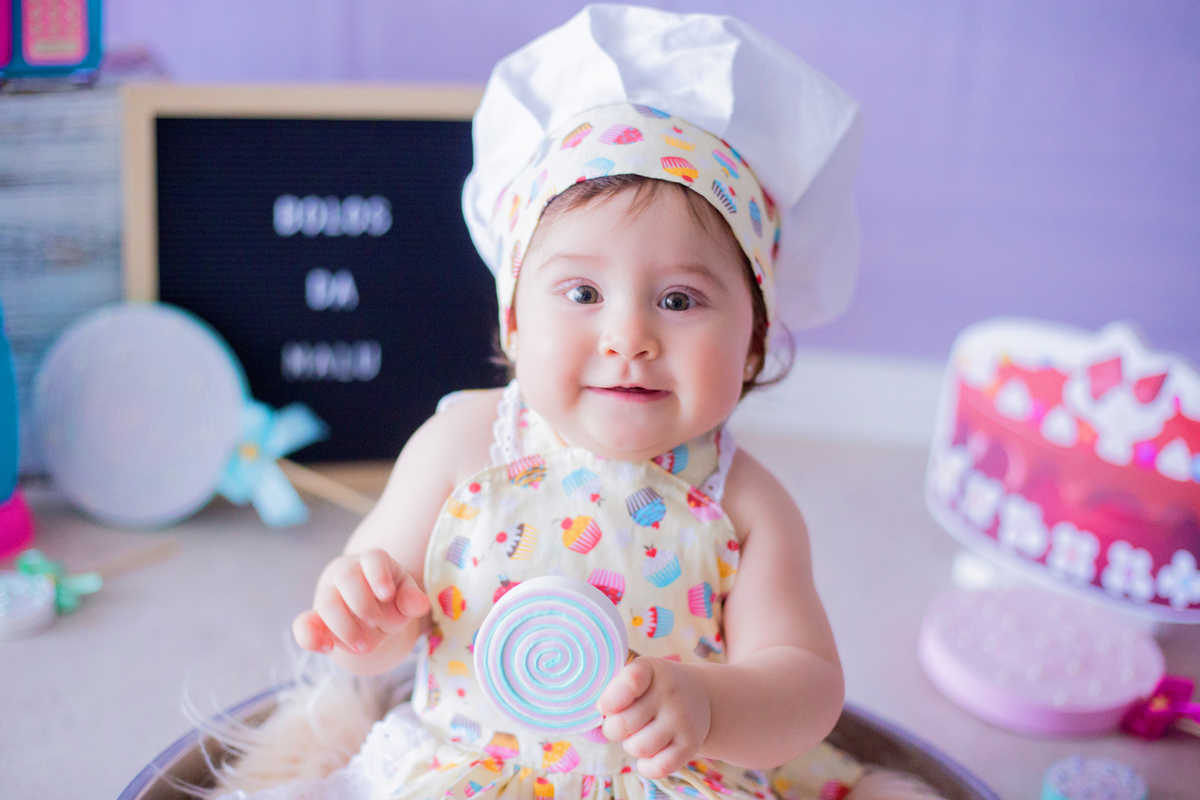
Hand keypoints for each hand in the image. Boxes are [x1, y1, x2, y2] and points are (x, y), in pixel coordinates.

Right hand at [292, 548, 429, 655]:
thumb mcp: (405, 599)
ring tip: (363, 646)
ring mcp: (328, 595)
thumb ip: (411, 601)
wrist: (368, 612)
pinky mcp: (315, 619)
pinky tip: (327, 649)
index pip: (373, 559)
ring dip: (344, 628)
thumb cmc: (390, 600)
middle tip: (376, 624)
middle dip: (362, 605)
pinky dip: (310, 638)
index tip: (387, 594)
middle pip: (347, 579)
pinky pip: (303, 625)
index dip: (378, 575)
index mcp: (374, 563)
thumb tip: (421, 604)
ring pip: (326, 603)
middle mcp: (348, 573)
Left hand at [597, 657, 711, 778]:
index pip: (629, 682)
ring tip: (639, 734)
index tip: (606, 707)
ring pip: (638, 748)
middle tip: (621, 724)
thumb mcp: (638, 675)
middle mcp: (670, 693)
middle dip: (613, 729)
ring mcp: (682, 720)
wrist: (700, 697)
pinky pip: (657, 768)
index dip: (609, 700)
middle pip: (623, 724)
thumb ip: (614, 692)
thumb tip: (592, 723)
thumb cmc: (654, 688)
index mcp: (651, 670)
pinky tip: (649, 754)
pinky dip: (646, 766)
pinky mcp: (690, 745)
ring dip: (631, 746)